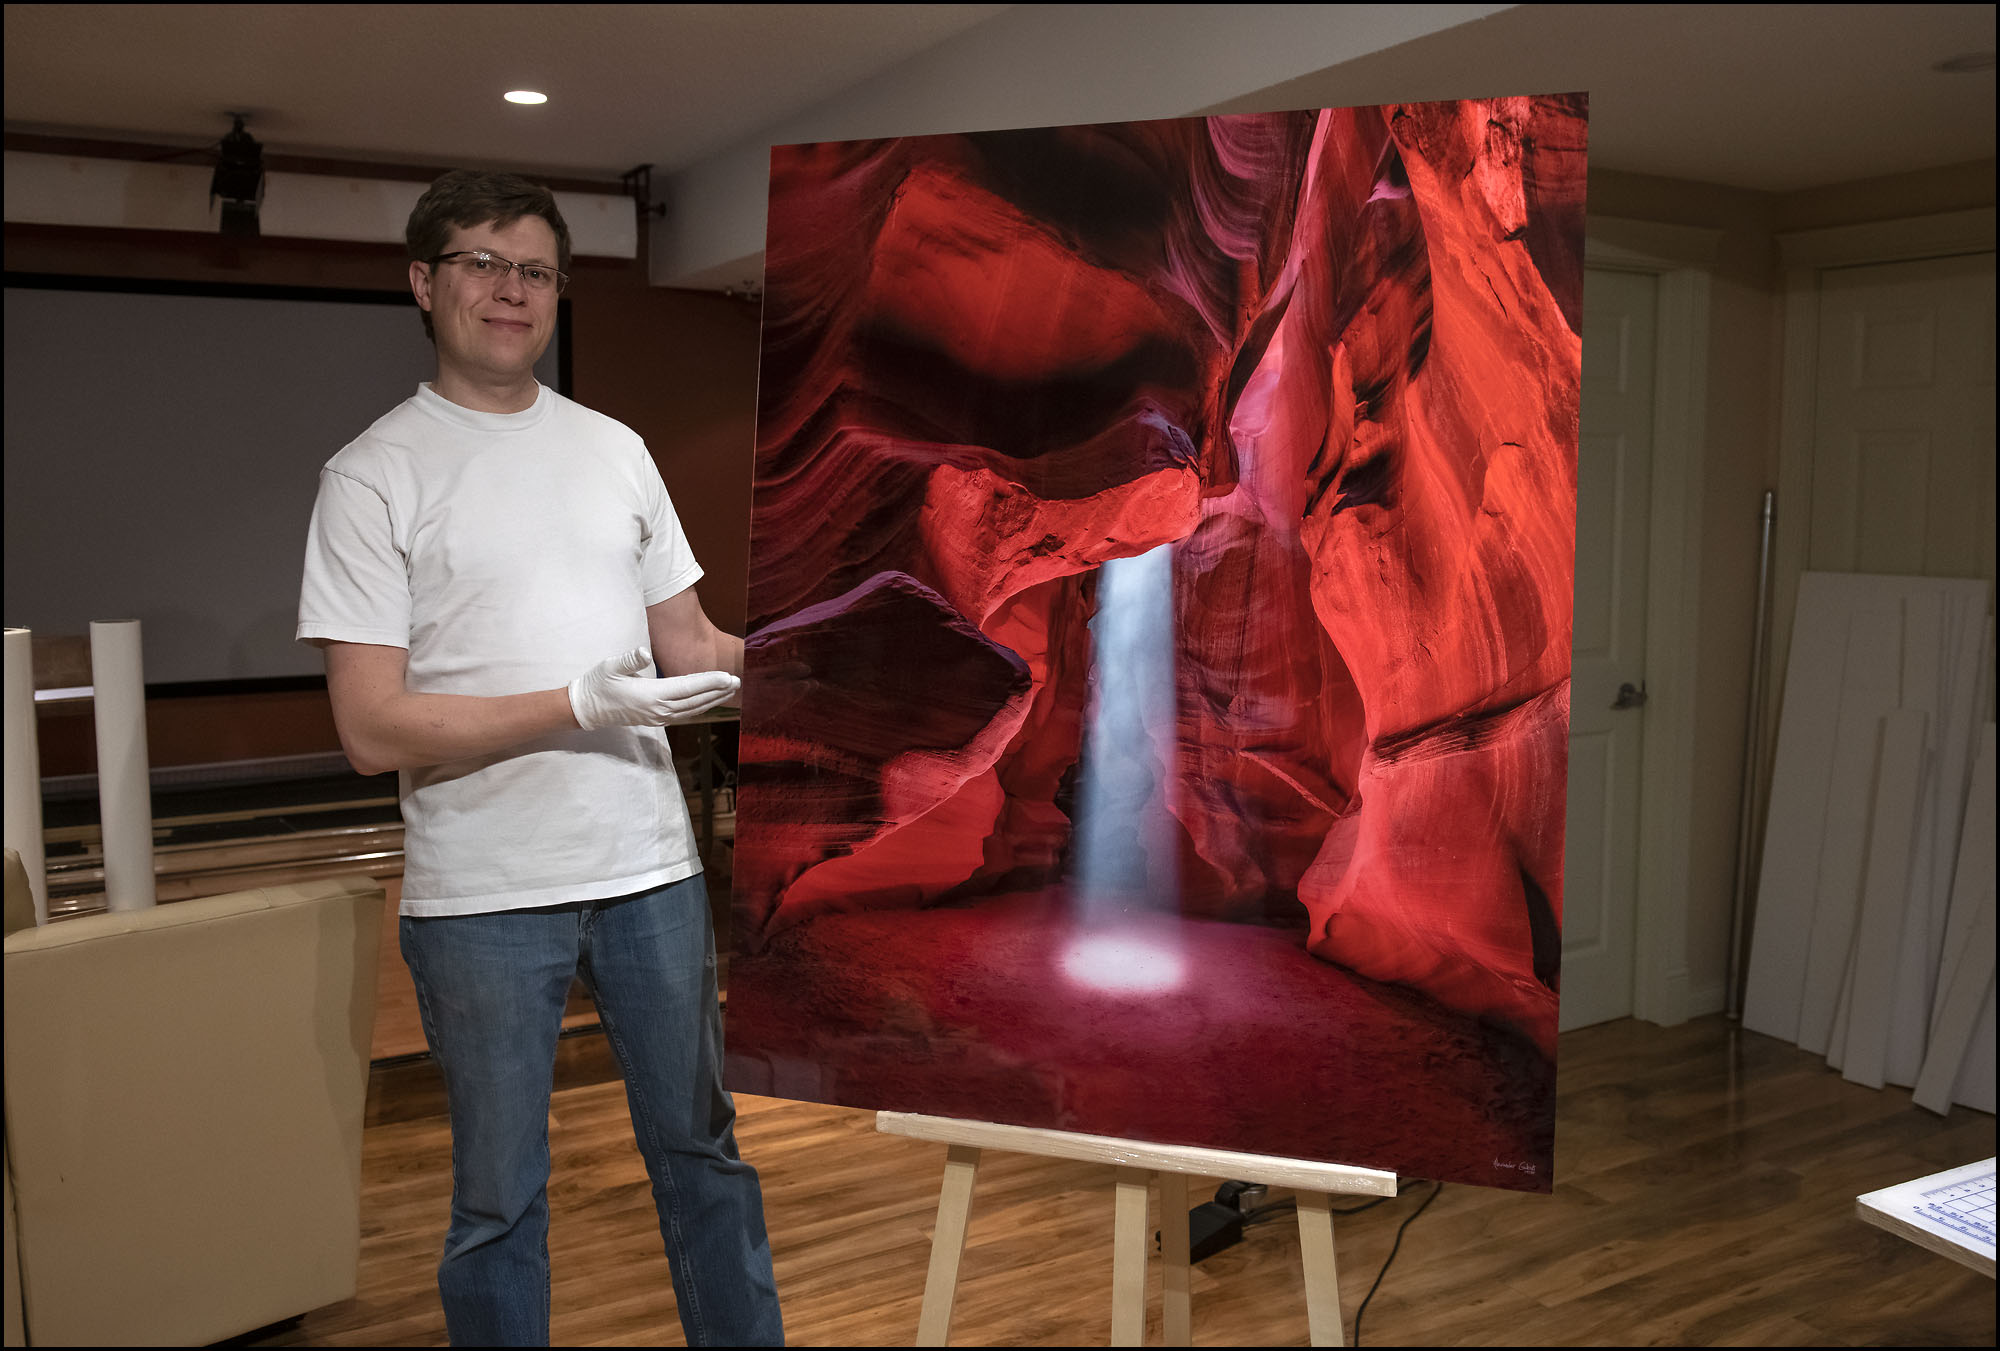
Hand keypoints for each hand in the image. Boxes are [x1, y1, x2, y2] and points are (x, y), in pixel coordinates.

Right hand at [567, 649, 739, 729]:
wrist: (587, 708)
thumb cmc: (599, 683)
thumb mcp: (611, 666)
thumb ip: (630, 660)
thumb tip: (643, 652)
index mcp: (651, 695)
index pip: (688, 688)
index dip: (709, 682)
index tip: (728, 676)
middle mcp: (659, 709)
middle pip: (696, 701)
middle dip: (718, 692)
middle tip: (738, 682)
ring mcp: (658, 717)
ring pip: (693, 710)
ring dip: (713, 700)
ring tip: (730, 691)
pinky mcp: (657, 719)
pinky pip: (685, 714)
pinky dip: (701, 707)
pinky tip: (710, 701)